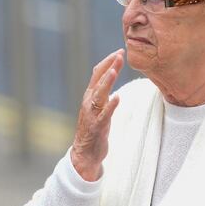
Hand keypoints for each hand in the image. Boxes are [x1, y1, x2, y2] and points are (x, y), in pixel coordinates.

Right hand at [71, 49, 124, 180]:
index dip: (108, 61)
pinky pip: (104, 115)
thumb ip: (103, 93)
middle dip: (110, 66)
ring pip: (99, 94)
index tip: (120, 51)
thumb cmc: (94, 129)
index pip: (97, 73)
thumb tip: (111, 77)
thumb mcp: (99, 107)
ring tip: (115, 70)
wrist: (84, 154)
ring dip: (107, 82)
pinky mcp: (96, 127)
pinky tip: (117, 97)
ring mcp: (91, 114)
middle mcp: (88, 102)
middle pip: (98, 80)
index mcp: (90, 96)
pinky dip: (110, 106)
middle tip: (120, 54)